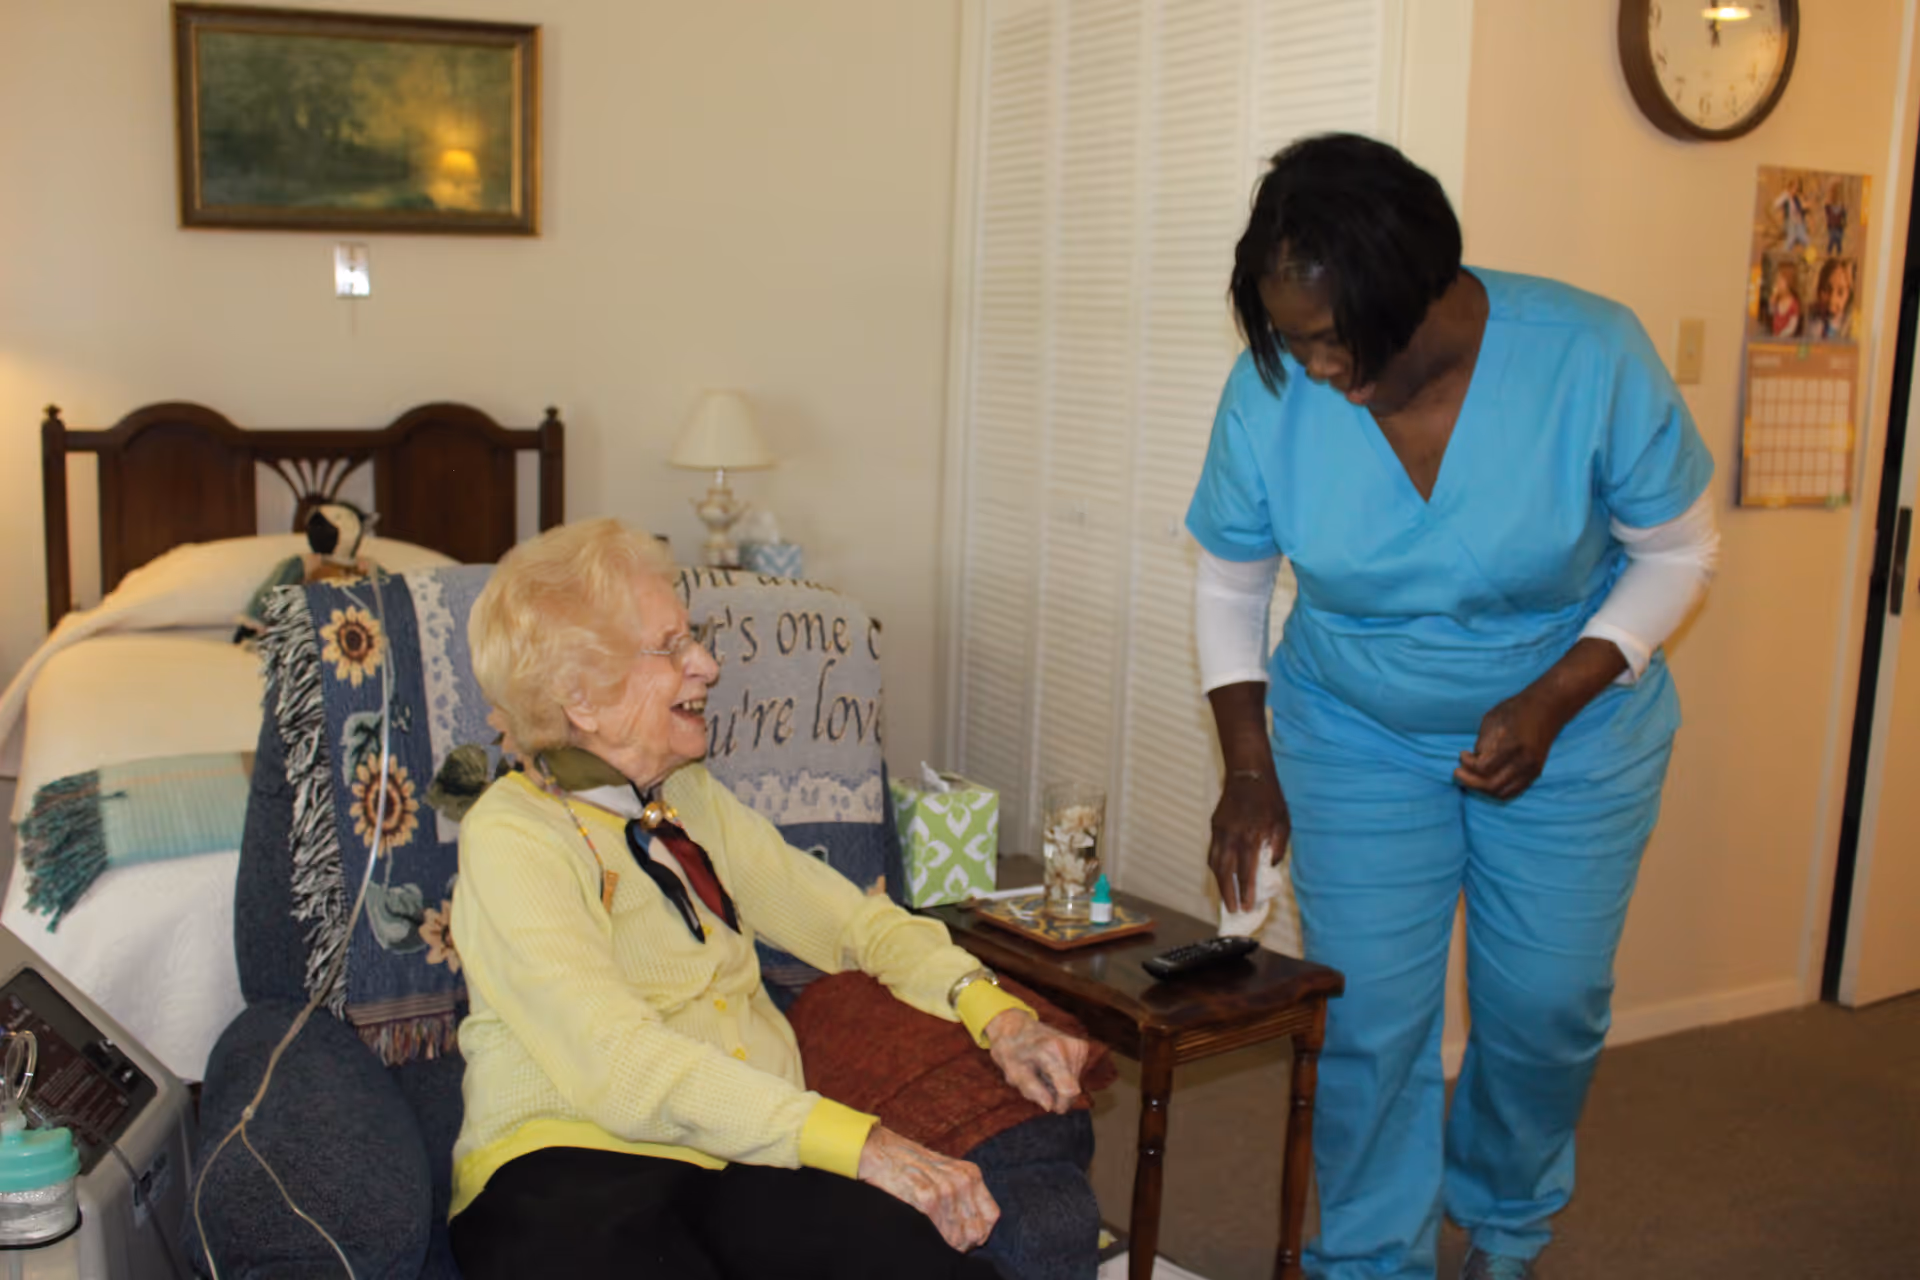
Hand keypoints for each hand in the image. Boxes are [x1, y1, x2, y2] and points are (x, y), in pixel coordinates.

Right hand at [857, 1124, 999, 1251]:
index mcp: (971, 1175)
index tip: (963, 1237)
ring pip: (955, 1236)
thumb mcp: (947, 1175)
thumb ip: (965, 1198)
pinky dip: (927, 1235)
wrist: (883, 1153)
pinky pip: (935, 1231)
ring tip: (928, 1231)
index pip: (991, 1217)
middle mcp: (963, 1180)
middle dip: (960, 1241)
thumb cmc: (914, 1169)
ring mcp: (945, 1188)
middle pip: (975, 1231)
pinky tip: (919, 1226)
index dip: (978, 1233)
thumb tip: (976, 1235)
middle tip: (942, 1238)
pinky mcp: (925, 1196)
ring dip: (941, 1241)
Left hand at [984, 1009, 1089, 1113]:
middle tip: (1036, 1081)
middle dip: (1055, 1092)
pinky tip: (1048, 1067)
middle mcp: (1071, 1046)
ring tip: (1041, 1072)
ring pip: (1075, 1084)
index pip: (1069, 1090)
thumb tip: (1050, 1106)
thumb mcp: (1013, 1072)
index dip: (1060, 1104)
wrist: (1016, 1025)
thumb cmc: (1011, 1048)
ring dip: (1057, 1085)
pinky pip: (1075, 1075)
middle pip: (1073, 1089)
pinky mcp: (1082, 1047)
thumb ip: (1033, 1090)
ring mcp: (1078, 1045)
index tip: (1049, 1105)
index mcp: (1053, 1051)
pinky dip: (1062, 1076)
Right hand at [1208, 770, 1289, 912]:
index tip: (1249, 907)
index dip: (1247, 892)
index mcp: (1251, 837)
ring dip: (1220, 883)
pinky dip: (1216, 867)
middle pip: (1225, 873)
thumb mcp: (1283, 822)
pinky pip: (1213, 852)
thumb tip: (1270, 865)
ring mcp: (1220, 831)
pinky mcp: (1215, 826)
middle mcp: (1232, 837)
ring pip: (1215, 863)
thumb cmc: (1270, 798)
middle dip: (1228, 894)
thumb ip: (1278, 846)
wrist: (1248, 773)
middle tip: (1233, 910)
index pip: (1246, 872)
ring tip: (1226, 898)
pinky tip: (1222, 875)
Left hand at [1455, 690, 1563, 799]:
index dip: (1467, 764)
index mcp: (1513, 745)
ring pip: (1501, 792)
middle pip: (1491, 785)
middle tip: (1458, 772)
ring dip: (1482, 788)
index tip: (1462, 754)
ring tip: (1471, 777)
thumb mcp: (1493, 719)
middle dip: (1470, 781)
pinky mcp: (1536, 773)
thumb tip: (1474, 761)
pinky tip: (1486, 780)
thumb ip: (1483, 742)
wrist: (1548, 708)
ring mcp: (1532, 770)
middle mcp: (1525, 761)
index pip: (1483, 768)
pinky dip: (1497, 790)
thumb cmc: (1517, 709)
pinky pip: (1513, 792)